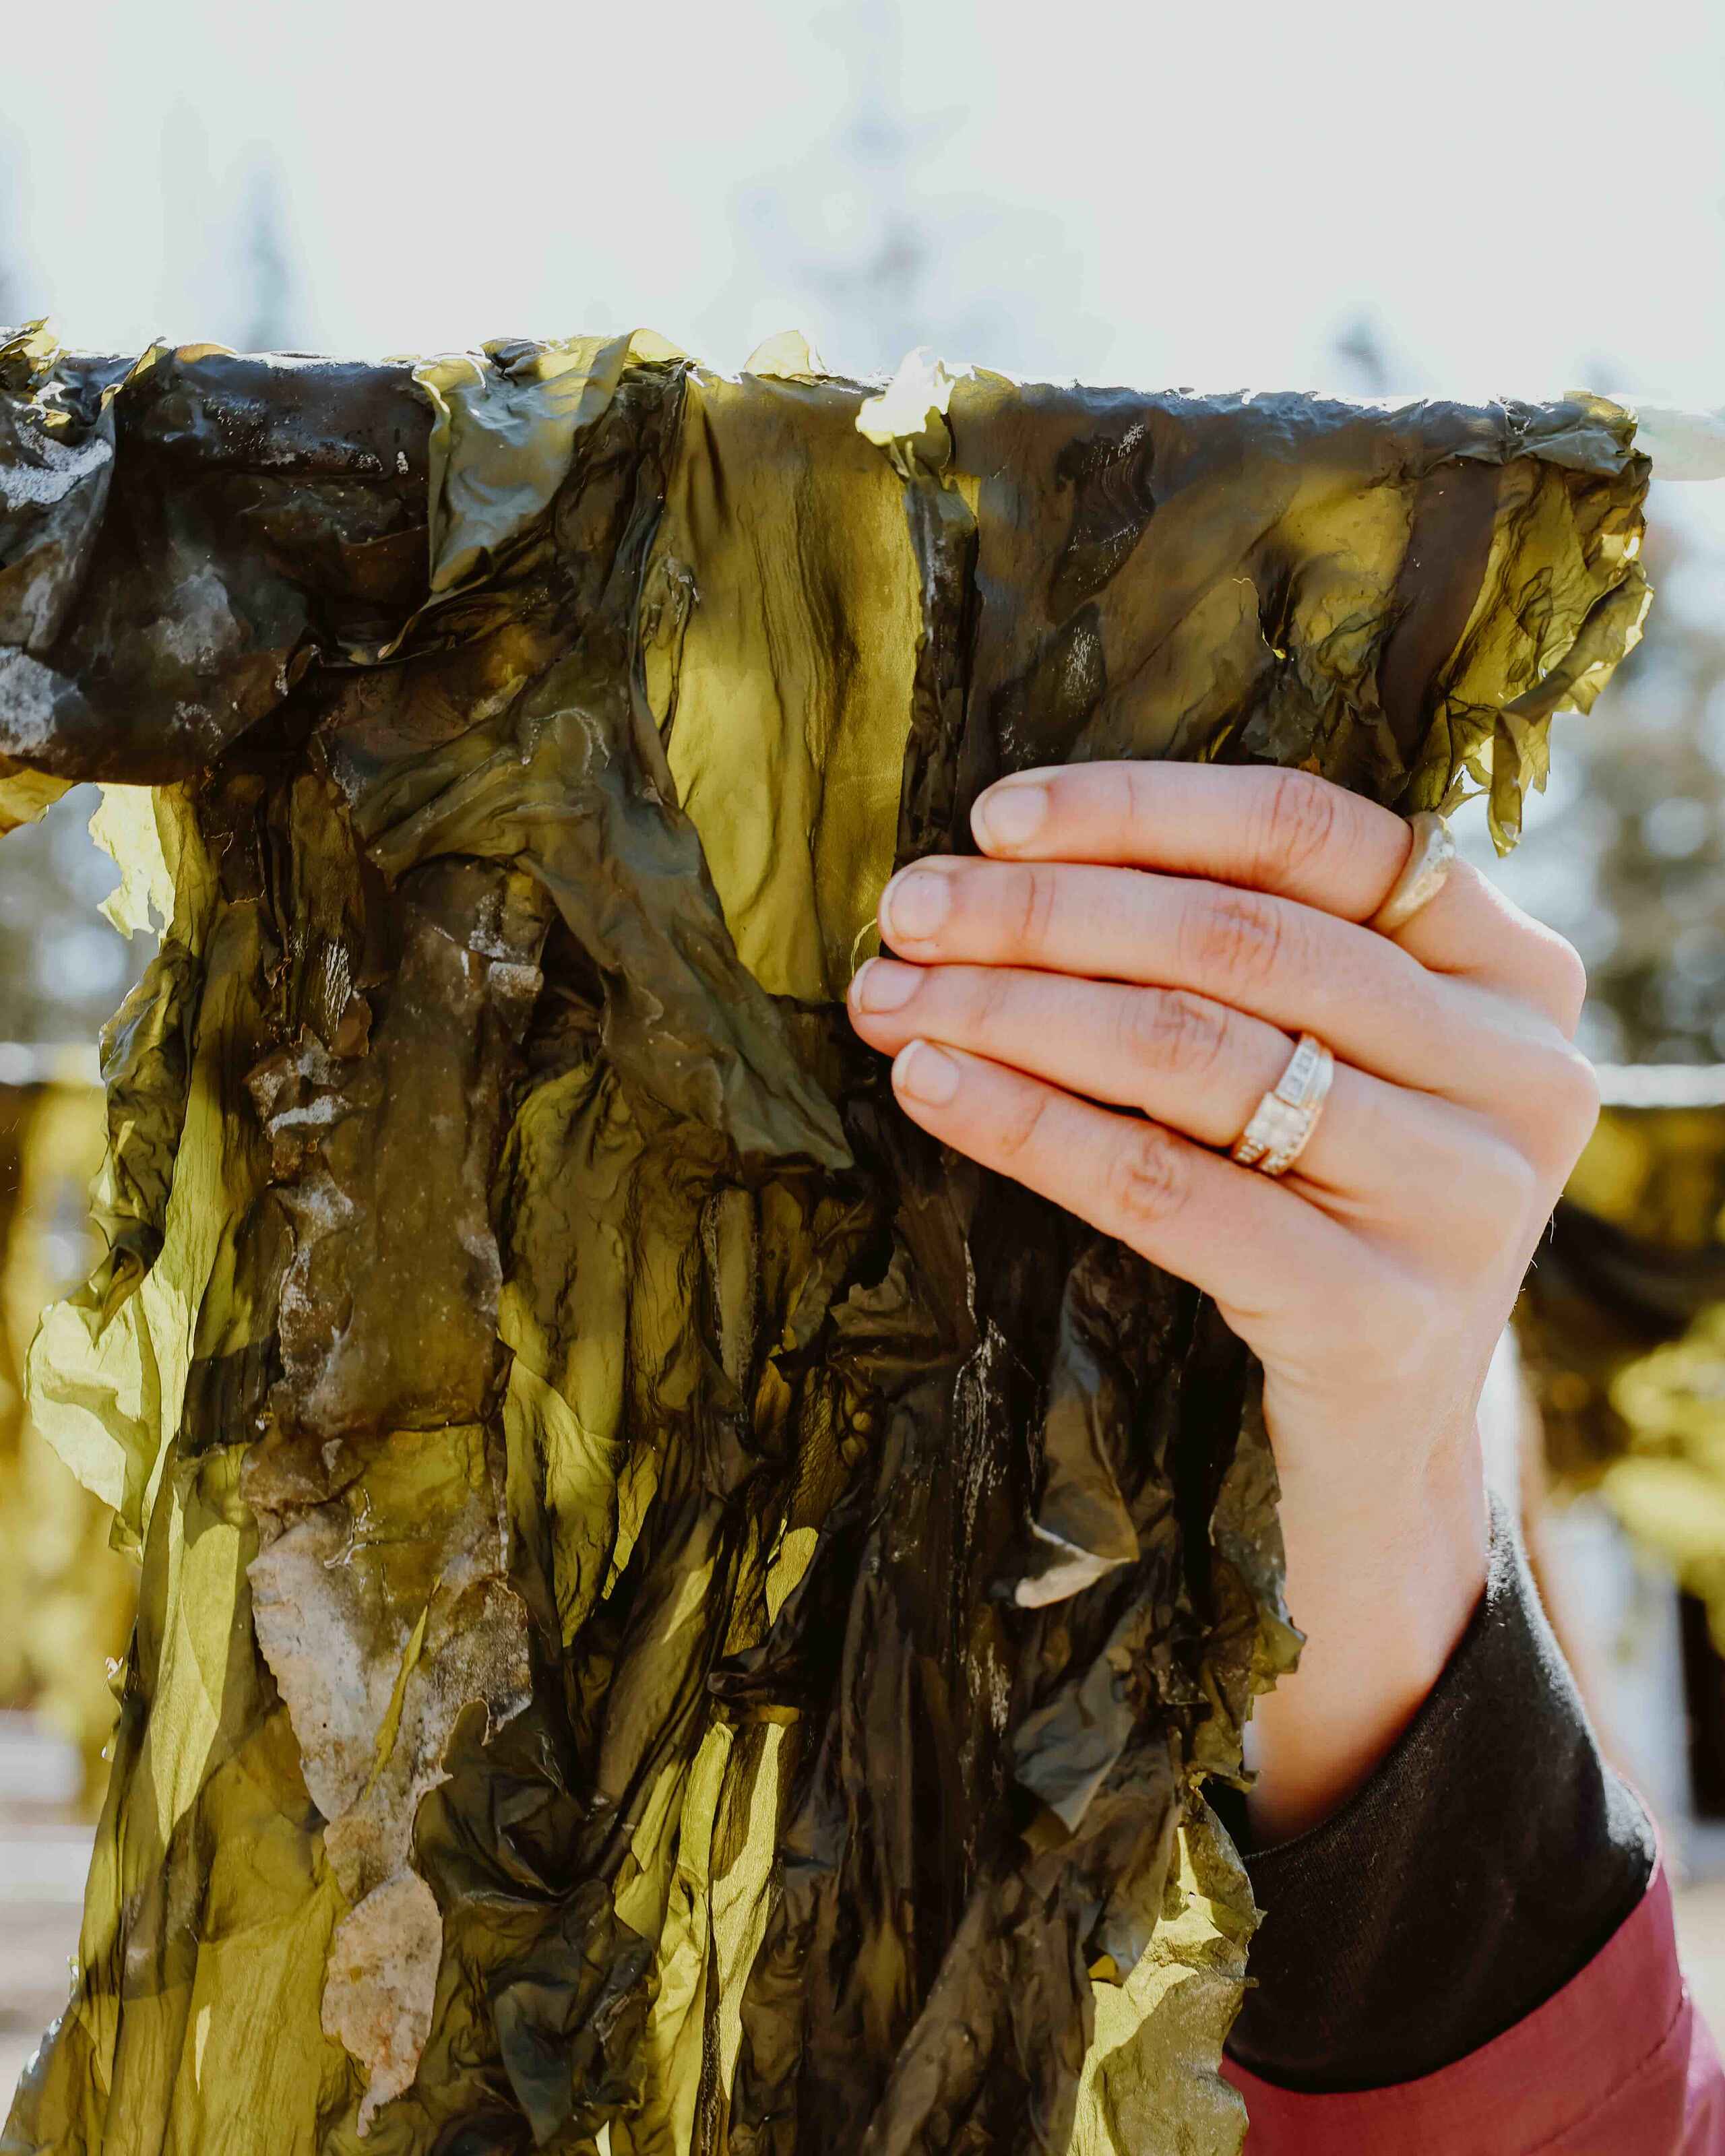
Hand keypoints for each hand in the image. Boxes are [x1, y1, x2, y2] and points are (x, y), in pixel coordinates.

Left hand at [846, 763, 1598, 1840]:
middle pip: (1240, 939)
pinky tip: (932, 1091)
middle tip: (907, 911)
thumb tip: (1009, 860)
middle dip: (1047, 913)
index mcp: (1509, 966)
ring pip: (1194, 1055)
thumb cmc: (1318, 1210)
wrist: (1378, 1449)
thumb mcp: (1321, 1062)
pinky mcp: (1384, 1316)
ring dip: (1014, 1011)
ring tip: (890, 999)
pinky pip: (1168, 1193)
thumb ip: (1241, 955)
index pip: (1312, 832)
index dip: (1142, 809)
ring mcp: (1464, 1198)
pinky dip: (1031, 1127)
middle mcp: (1516, 1069)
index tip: (992, 813)